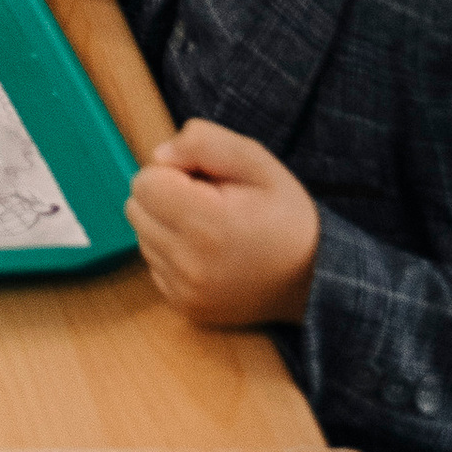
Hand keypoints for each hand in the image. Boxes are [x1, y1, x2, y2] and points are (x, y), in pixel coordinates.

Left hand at [131, 121, 320, 328]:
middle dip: (165, 196)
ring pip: (142, 236)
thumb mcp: (257, 161)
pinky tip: (208, 253)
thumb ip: (203, 142)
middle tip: (209, 203)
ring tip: (211, 229)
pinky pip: (154, 266)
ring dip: (167, 225)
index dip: (173, 172)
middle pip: (136, 208)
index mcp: (207, 224)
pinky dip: (173, 254)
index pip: (144, 182)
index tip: (206, 182)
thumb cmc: (285, 214)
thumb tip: (158, 155)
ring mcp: (186, 293)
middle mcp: (190, 265)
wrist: (315, 277)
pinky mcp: (186, 309)